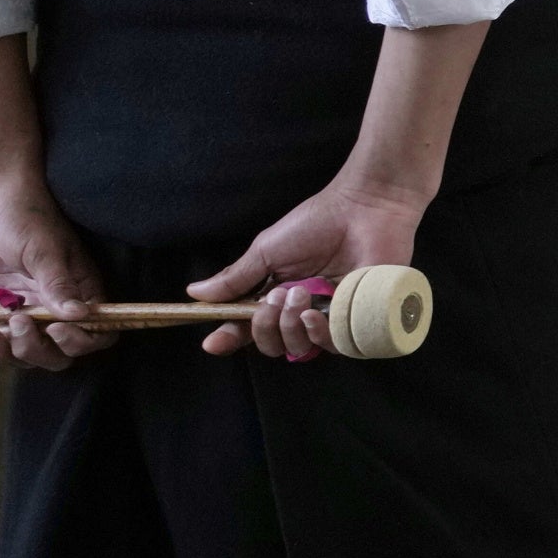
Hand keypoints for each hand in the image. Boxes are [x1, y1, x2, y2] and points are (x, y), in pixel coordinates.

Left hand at [0, 171, 106, 367]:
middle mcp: (57, 306)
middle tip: (18, 323)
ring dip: (6, 353)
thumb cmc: (26, 213)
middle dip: (38, 349)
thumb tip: (80, 316)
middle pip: (58, 352)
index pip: (98, 332)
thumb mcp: (44, 248)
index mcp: (81, 290)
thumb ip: (59, 284)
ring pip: (25, 353)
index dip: (82, 341)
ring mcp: (27, 309)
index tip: (57, 330)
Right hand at [186, 175, 425, 359]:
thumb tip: (194, 293)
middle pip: (272, 344)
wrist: (363, 209)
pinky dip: (317, 335)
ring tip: (298, 295)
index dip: (230, 338)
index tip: (213, 343)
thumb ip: (235, 277)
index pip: (249, 328)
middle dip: (263, 326)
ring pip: (299, 348)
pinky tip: (315, 314)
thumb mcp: (266, 250)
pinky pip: (334, 347)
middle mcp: (302, 311)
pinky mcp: (359, 318)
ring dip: (288, 326)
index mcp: (277, 295)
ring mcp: (331, 316)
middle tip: (274, 297)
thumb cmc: (317, 224)